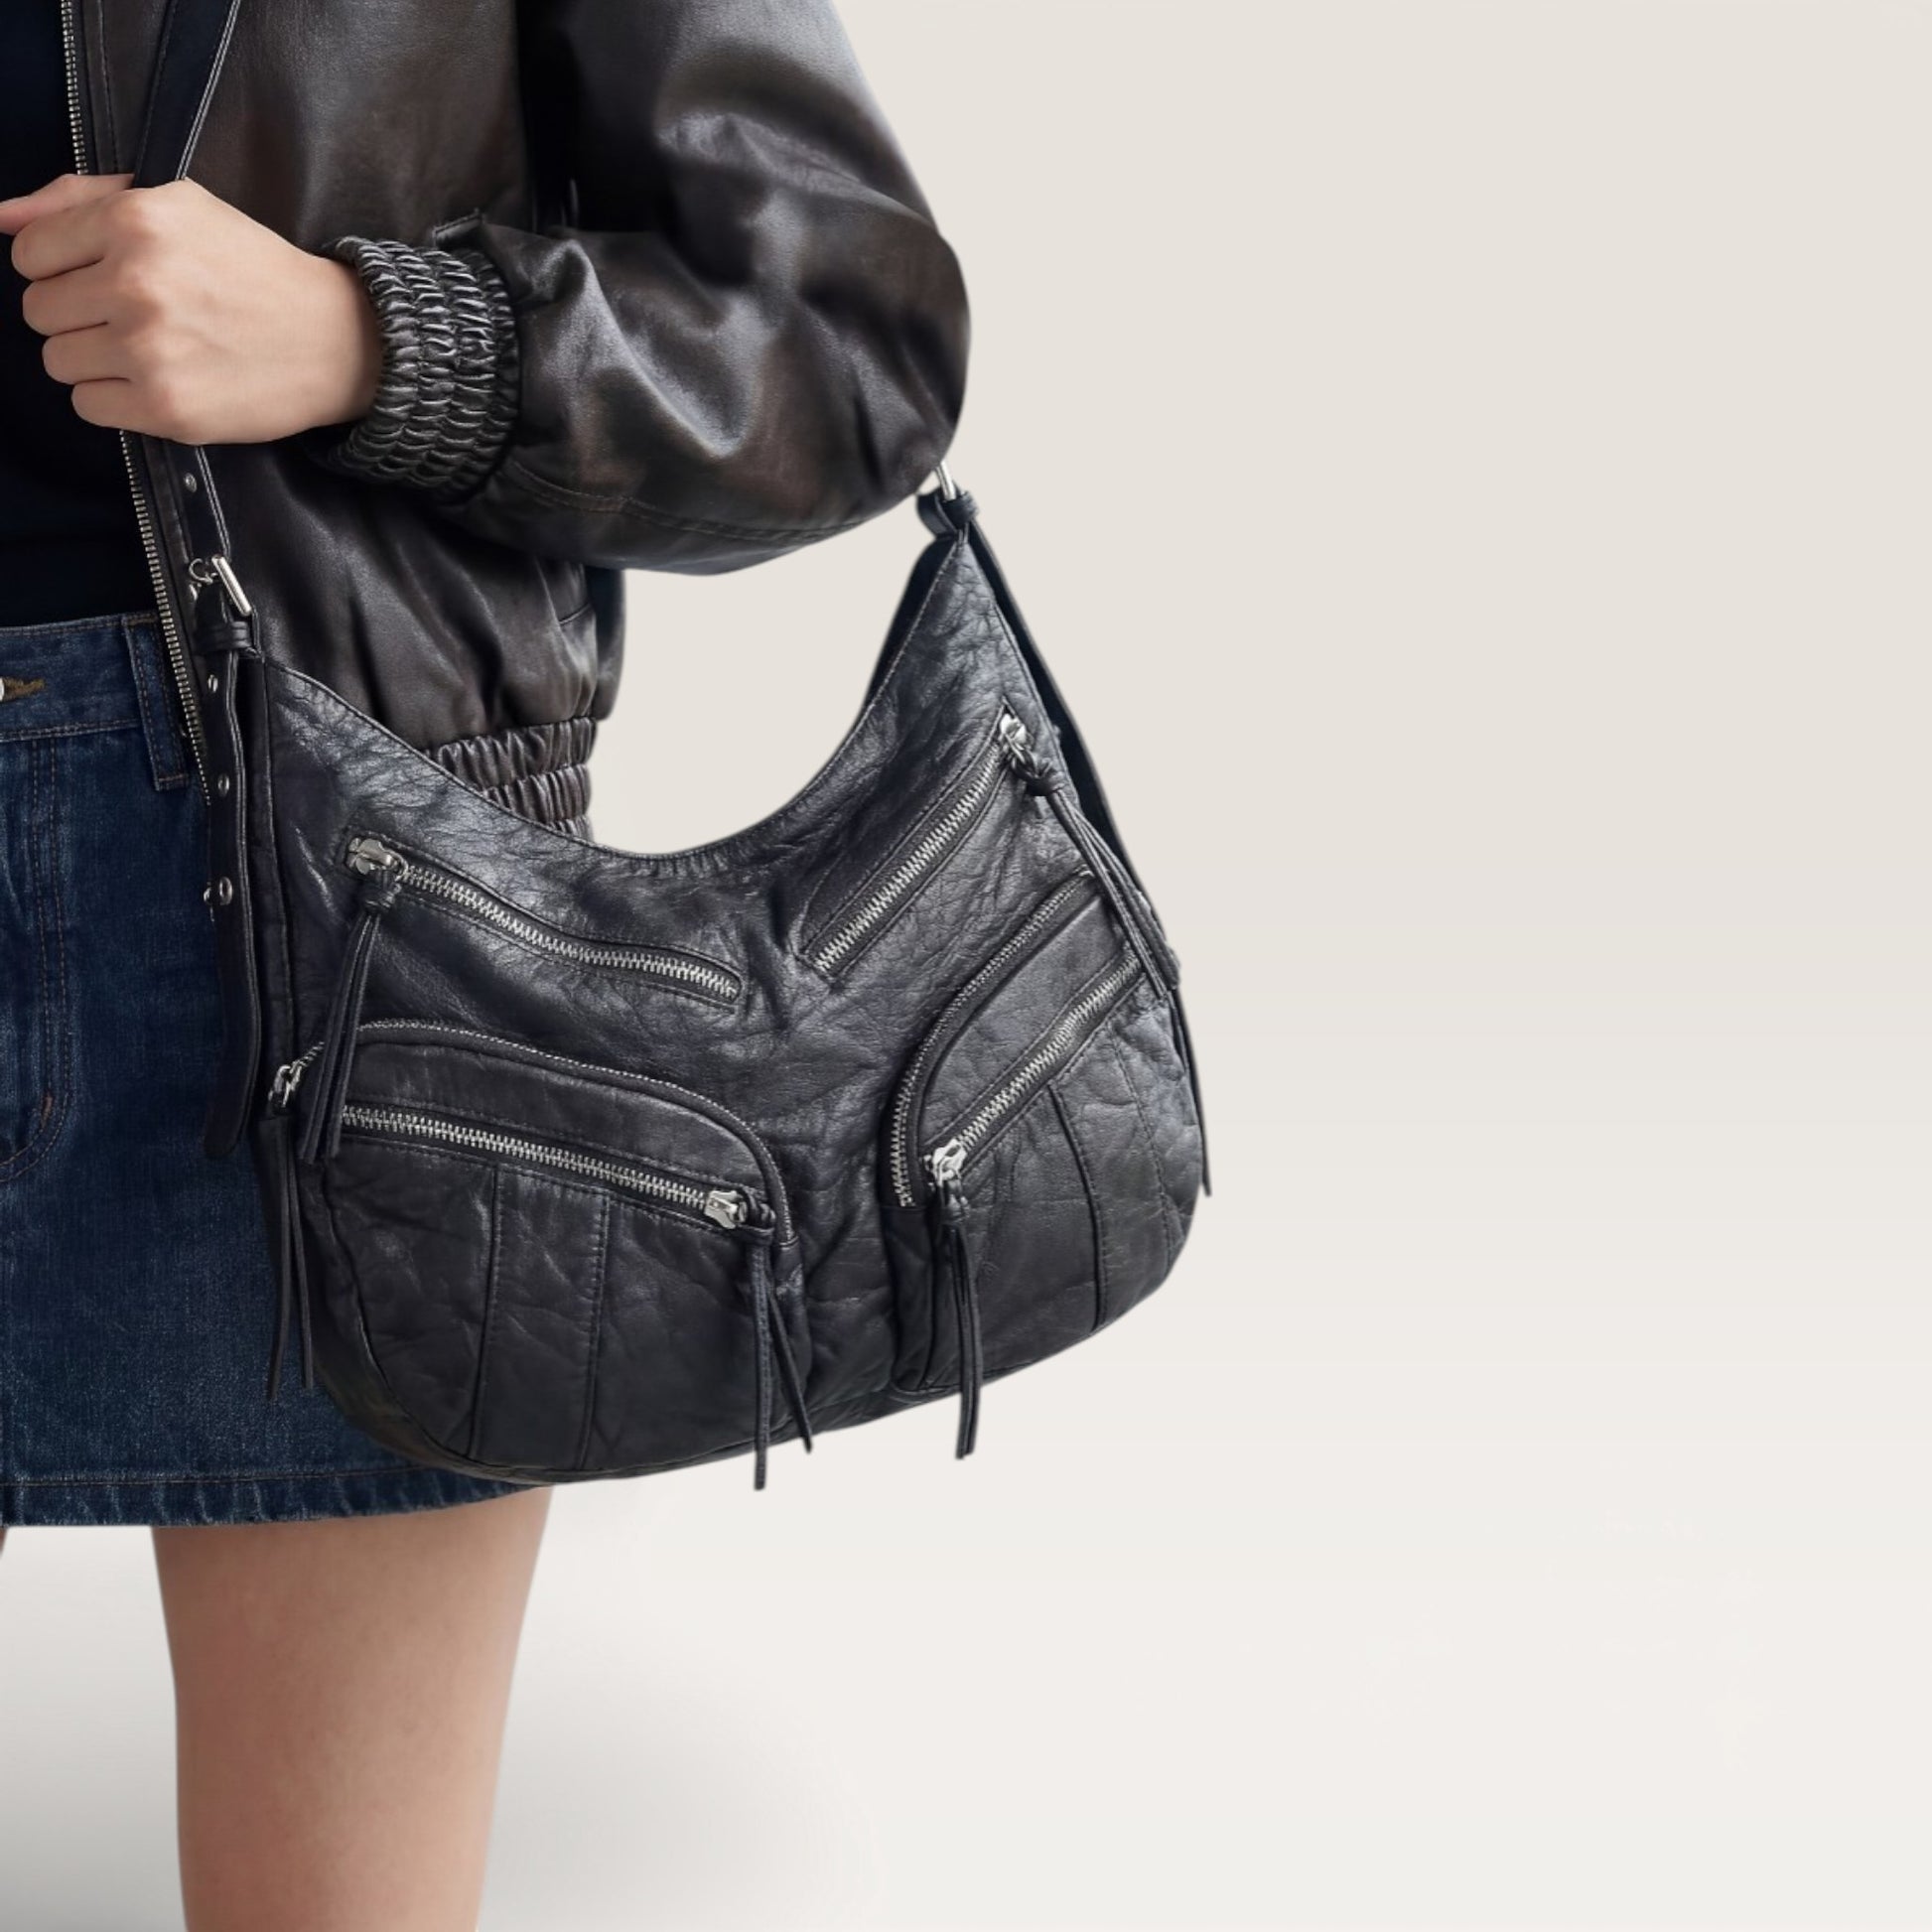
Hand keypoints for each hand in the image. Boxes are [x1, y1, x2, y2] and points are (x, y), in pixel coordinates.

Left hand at [0, 173, 382, 444]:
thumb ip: (81, 201)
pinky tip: (157, 383)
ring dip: (93, 361)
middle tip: (133, 320)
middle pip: (39, 311)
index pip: (32, 254)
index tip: (103, 280)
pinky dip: (114, 400)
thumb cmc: (252, 270)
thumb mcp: (179, 206)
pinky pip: (88, 406)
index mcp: (136, 221)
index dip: (63, 269)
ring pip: (57, 361)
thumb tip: (1, 218)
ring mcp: (150, 350)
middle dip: (78, 316)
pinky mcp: (166, 408)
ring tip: (147, 354)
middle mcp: (137, 283)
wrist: (335, 341)